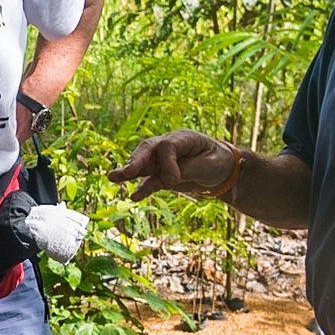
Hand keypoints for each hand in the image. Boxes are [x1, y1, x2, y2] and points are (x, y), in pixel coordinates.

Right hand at [109, 130, 238, 199]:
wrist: (221, 170)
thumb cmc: (217, 161)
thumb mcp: (208, 164)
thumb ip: (187, 169)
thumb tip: (168, 179)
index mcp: (182, 138)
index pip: (167, 145)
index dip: (168, 162)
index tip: (175, 179)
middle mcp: (168, 146)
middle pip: (148, 149)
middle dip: (137, 160)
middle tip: (129, 171)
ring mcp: (162, 161)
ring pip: (143, 164)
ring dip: (128, 171)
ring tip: (112, 177)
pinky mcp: (160, 175)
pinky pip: (149, 181)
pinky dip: (142, 188)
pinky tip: (134, 197)